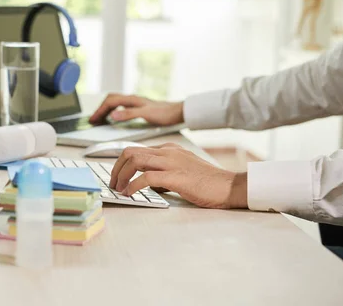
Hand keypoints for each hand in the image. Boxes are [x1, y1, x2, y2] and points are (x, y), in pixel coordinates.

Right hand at [89, 94, 183, 125]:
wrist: (178, 112)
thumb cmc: (165, 113)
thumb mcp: (146, 114)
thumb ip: (129, 114)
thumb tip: (113, 115)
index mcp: (132, 100)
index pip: (110, 102)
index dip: (100, 111)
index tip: (93, 120)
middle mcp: (132, 99)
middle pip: (110, 100)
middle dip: (100, 109)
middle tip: (93, 120)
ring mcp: (135, 103)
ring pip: (115, 103)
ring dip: (106, 110)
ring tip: (100, 119)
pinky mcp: (139, 107)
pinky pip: (121, 107)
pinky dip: (113, 111)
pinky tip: (114, 118)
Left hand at [110, 143, 247, 208]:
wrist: (230, 186)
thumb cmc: (207, 182)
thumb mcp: (182, 170)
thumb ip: (163, 172)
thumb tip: (145, 182)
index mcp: (168, 149)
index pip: (135, 149)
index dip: (120, 163)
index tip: (115, 176)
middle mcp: (168, 152)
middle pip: (130, 152)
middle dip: (116, 168)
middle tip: (113, 184)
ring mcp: (172, 162)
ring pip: (135, 160)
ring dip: (121, 176)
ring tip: (118, 189)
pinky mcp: (176, 176)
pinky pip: (146, 178)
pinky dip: (133, 186)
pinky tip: (130, 194)